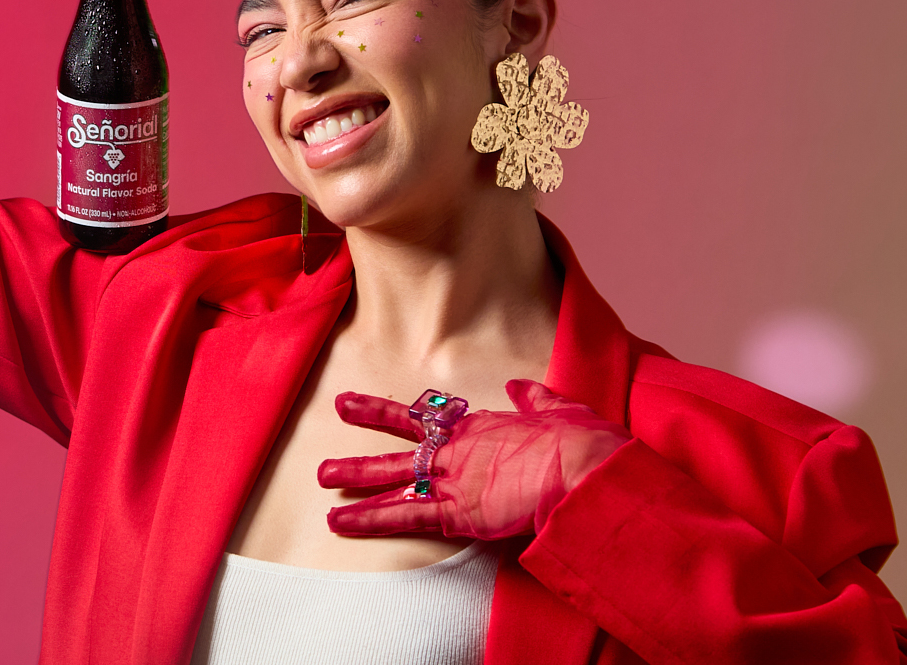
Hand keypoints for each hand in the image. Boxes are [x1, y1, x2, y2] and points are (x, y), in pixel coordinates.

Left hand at [320, 380, 632, 539]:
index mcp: (482, 427)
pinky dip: (370, 518)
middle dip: (361, 453)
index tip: (359, 408)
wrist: (583, 468)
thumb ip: (534, 398)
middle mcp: (458, 450)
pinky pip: (404, 516)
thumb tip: (519, 386)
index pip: (426, 419)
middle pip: (398, 449)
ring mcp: (453, 480)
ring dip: (355, 484)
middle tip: (328, 459)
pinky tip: (341, 522)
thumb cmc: (581, 443)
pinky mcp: (456, 512)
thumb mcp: (559, 409)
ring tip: (323, 485)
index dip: (389, 415)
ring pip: (392, 481)